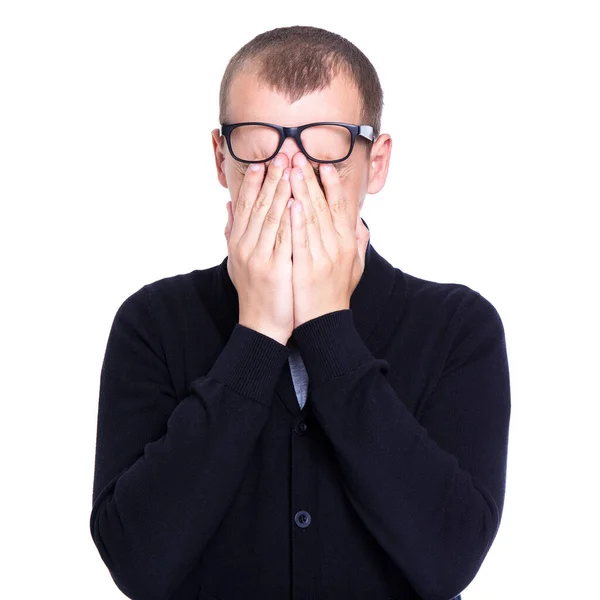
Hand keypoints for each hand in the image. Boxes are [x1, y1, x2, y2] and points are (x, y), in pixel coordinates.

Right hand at [224, 154, 293, 344]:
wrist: (261, 324)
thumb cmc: (254, 291)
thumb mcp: (236, 261)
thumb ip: (232, 232)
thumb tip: (227, 205)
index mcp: (237, 243)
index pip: (245, 207)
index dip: (253, 183)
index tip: (261, 162)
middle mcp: (245, 247)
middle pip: (258, 206)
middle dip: (270, 179)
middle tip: (281, 155)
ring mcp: (259, 257)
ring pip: (270, 218)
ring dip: (280, 191)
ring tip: (289, 169)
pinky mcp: (274, 269)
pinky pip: (283, 239)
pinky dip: (289, 219)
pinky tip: (295, 201)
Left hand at [288, 153, 370, 328]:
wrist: (325, 323)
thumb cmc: (336, 292)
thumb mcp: (356, 267)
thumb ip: (359, 242)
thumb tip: (360, 223)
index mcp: (347, 243)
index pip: (340, 207)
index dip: (332, 185)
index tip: (323, 164)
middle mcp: (338, 246)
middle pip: (324, 206)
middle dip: (311, 179)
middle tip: (299, 156)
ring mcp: (323, 257)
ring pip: (312, 219)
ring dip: (302, 192)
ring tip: (292, 170)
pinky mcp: (307, 269)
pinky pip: (302, 241)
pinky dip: (298, 222)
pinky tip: (292, 204)